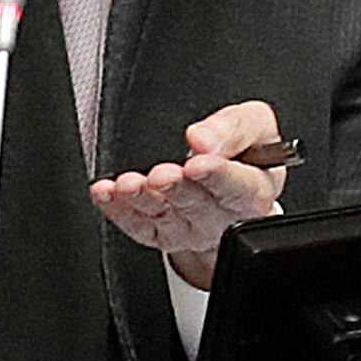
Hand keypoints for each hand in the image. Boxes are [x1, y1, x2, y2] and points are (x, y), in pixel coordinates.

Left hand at [90, 102, 287, 284]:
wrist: (225, 176)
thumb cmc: (243, 153)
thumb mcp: (253, 125)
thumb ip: (235, 129)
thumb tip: (203, 139)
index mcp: (253, 192)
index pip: (238, 188)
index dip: (217, 176)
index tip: (197, 163)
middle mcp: (221, 217)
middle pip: (196, 205)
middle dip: (176, 188)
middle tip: (161, 175)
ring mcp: (188, 228)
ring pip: (162, 217)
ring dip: (142, 199)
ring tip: (129, 184)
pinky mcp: (159, 234)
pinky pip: (136, 226)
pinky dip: (118, 210)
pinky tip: (106, 192)